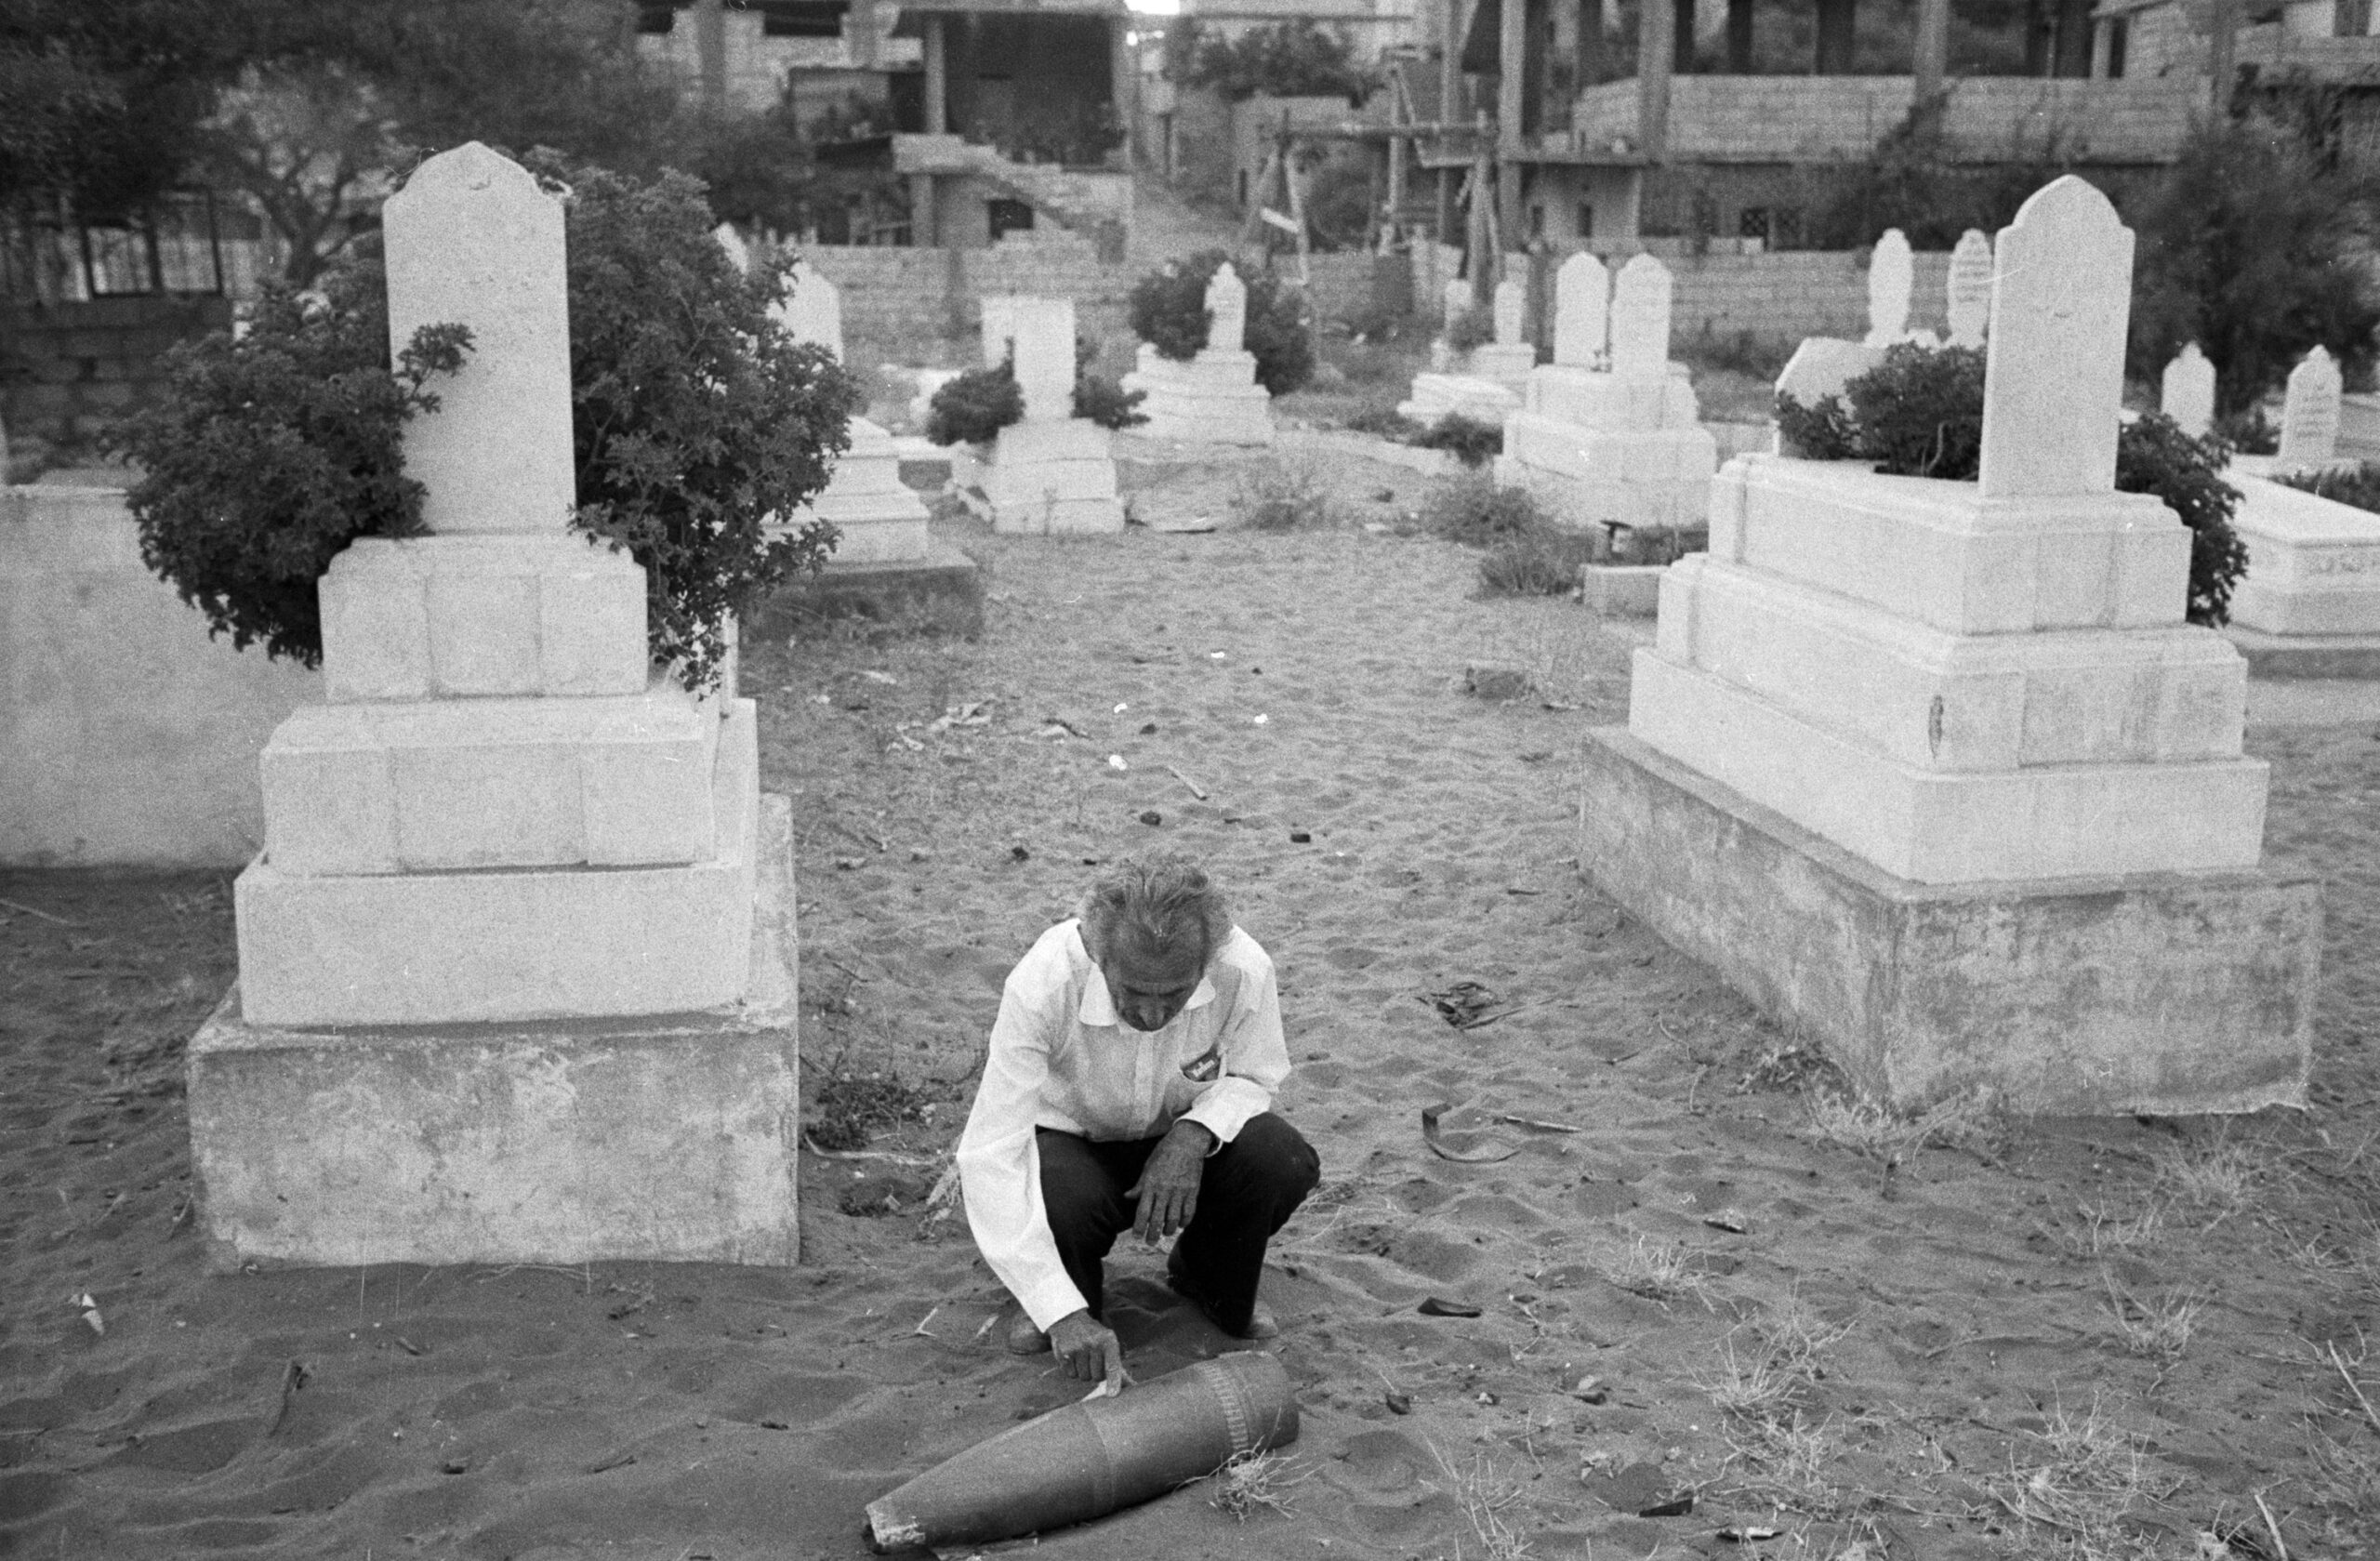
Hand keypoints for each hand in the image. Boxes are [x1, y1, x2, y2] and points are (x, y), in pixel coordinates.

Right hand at [1047, 1309, 1123, 1389]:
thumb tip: (1131, 1385)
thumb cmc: (1094, 1336)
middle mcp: (1093, 1343)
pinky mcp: (1064, 1353)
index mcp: (1108, 1340)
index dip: (1113, 1381)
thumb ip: (1117, 1365)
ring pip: (1084, 1377)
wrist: (1069, 1319)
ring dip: (1084, 1372)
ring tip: (1082, 1357)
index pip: (1112, 1365)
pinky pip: (1071, 1375)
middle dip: (1096, 1373)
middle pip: (1097, 1377)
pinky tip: (1072, 1357)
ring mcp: (1077, 1348)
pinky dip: (1072, 1370)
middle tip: (1093, 1360)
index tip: (1113, 1395)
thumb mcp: (1108, 1343)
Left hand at [1127, 1120, 1213, 1244]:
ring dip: (1168, 1229)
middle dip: (1152, 1234)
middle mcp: (1165, 1190)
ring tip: (1165, 1232)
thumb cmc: (1164, 1153)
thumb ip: (1139, 1185)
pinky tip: (1181, 1225)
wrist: (1187, 1142)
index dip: (1139, 1226)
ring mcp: (1180, 1191)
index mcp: (1151, 1184)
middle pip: (1157, 1219)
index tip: (1136, 1236)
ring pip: (1173, 1219)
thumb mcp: (1148, 1167)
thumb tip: (1127, 1197)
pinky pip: (1189, 1212)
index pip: (1143, 1211)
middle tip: (1150, 1243)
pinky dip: (1185, 1222)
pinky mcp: (1193, 1191)